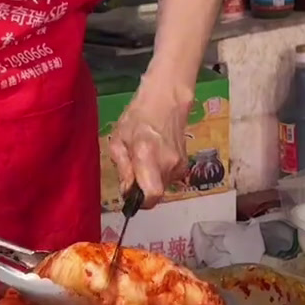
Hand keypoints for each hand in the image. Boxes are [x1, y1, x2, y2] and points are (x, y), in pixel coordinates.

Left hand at [107, 82, 189, 207]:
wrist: (166, 102)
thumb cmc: (138, 118)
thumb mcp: (118, 140)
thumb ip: (122, 168)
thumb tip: (128, 191)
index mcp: (148, 156)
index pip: (152, 194)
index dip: (141, 202)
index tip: (131, 196)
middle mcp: (167, 164)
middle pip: (155, 193)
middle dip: (142, 189)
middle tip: (133, 172)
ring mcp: (180, 165)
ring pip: (161, 186)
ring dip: (150, 180)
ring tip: (144, 160)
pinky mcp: (185, 165)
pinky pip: (168, 179)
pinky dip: (159, 174)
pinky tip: (155, 158)